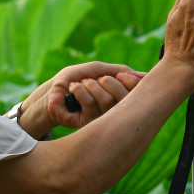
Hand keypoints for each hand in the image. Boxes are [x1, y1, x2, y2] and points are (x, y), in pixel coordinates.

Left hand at [18, 61, 144, 136]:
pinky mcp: (87, 124)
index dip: (131, 81)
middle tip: (94, 79)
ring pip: (106, 100)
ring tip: (79, 84)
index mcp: (119, 98)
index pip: (137, 93)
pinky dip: (79, 90)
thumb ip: (118, 71)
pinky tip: (72, 90)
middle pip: (125, 96)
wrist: (50, 94)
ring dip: (90, 85)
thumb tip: (144, 76)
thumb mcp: (96, 70)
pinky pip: (90, 104)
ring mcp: (100, 119)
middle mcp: (113, 111)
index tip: (121, 75)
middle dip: (108, 81)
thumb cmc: (73, 81)